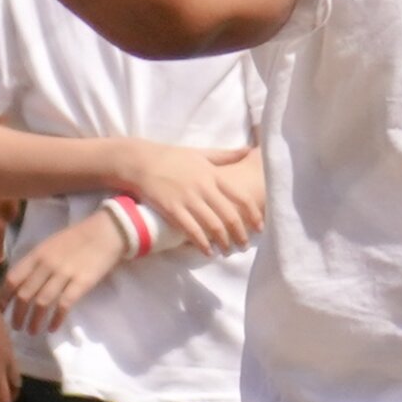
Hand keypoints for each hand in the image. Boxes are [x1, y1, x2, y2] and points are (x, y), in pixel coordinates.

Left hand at [2, 211, 128, 333]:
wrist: (107, 231)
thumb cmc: (77, 238)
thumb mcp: (50, 245)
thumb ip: (35, 262)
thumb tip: (20, 283)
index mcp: (37, 254)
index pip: (13, 278)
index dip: (3, 296)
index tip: (0, 310)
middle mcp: (47, 264)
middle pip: (24, 293)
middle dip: (17, 314)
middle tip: (15, 327)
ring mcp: (64, 273)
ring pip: (42, 302)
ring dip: (34, 320)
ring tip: (31, 331)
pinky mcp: (82, 282)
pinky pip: (64, 305)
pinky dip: (56, 319)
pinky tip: (52, 328)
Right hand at [124, 142, 258, 253]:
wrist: (142, 161)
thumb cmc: (173, 157)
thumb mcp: (201, 153)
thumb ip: (225, 155)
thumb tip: (248, 150)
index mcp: (213, 174)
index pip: (240, 196)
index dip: (253, 214)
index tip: (259, 227)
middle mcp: (204, 188)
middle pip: (230, 216)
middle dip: (240, 234)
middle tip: (244, 246)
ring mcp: (188, 199)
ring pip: (213, 226)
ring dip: (224, 242)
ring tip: (228, 252)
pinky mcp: (173, 209)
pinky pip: (192, 231)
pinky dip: (203, 244)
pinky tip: (208, 252)